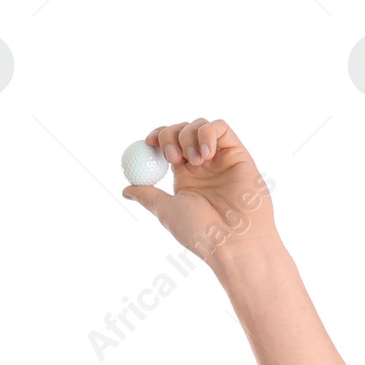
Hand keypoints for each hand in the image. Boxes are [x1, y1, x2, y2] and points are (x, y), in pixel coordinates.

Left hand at [122, 118, 278, 265]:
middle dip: (170, 135)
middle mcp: (202, 165)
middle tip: (171, 157)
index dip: (157, 138)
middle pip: (182, 131)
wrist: (231, 239)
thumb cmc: (199, 230)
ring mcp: (220, 157)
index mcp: (184, 177)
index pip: (167, 146)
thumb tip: (126, 190)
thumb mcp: (167, 210)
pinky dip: (208, 133)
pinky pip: (221, 127)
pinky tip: (205, 155)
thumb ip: (148, 196)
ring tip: (193, 162)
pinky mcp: (237, 153)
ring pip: (200, 125)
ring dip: (189, 136)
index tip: (148, 143)